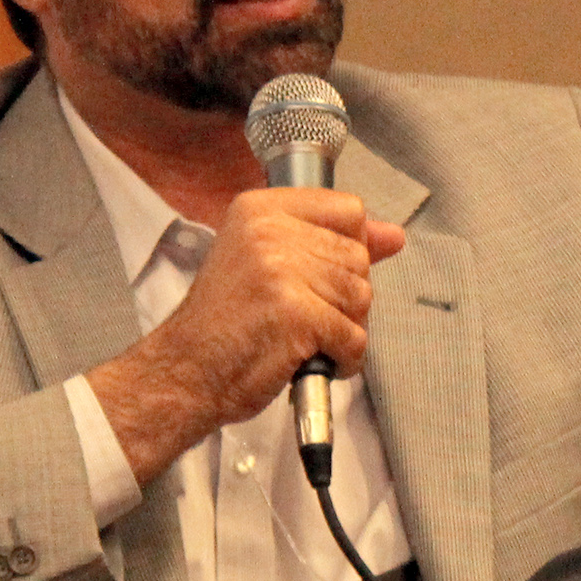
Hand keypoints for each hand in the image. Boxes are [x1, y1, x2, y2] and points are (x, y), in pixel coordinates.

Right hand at [90, 188, 404, 483]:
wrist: (186, 371)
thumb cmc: (226, 322)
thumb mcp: (268, 262)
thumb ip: (332, 242)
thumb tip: (394, 235)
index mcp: (262, 208)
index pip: (349, 210)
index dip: (347, 248)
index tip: (319, 276)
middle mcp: (270, 230)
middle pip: (359, 257)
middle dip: (343, 297)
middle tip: (301, 317)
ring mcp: (283, 271)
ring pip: (361, 298)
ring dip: (343, 329)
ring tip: (303, 339)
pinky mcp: (296, 314)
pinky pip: (354, 337)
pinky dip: (343, 359)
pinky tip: (314, 361)